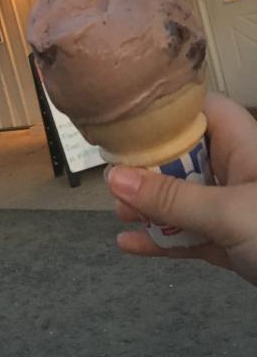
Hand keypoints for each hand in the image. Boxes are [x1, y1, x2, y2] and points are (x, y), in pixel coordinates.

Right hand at [107, 92, 256, 285]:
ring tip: (119, 216)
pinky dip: (162, 240)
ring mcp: (234, 209)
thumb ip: (171, 199)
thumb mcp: (228, 214)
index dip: (164, 112)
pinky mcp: (231, 243)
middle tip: (114, 183)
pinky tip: (131, 246)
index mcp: (245, 147)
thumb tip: (113, 178)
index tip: (125, 121)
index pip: (200, 111)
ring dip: (149, 208)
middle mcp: (238, 172)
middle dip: (146, 170)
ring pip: (182, 199)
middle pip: (182, 157)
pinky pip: (189, 235)